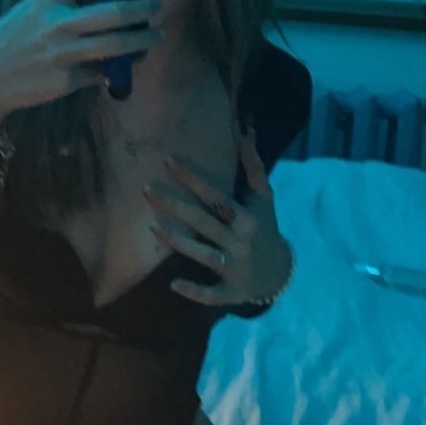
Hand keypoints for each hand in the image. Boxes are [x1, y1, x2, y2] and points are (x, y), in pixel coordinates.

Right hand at [0, 0, 160, 126]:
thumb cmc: (11, 40)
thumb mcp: (32, 10)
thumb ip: (64, 0)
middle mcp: (57, 22)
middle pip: (113, 12)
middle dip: (143, 7)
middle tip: (158, 3)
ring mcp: (63, 53)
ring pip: (116, 46)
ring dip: (142, 40)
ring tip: (156, 35)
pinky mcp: (66, 81)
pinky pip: (101, 72)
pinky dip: (115, 69)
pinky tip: (123, 65)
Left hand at [143, 125, 292, 307]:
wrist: (280, 271)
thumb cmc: (263, 226)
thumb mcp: (262, 197)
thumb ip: (253, 165)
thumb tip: (246, 130)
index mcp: (245, 217)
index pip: (214, 195)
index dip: (192, 178)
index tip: (167, 160)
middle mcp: (240, 241)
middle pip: (203, 221)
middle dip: (175, 205)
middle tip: (145, 189)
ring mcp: (235, 267)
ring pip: (204, 255)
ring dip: (179, 242)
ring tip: (153, 227)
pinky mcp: (232, 291)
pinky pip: (212, 294)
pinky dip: (195, 291)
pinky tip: (173, 284)